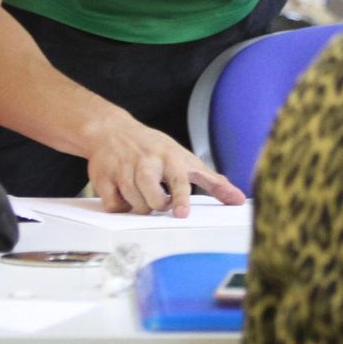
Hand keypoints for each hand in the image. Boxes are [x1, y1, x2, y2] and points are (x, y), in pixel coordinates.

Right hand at [83, 113, 245, 216]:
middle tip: (159, 197)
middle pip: (153, 201)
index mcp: (169, 158)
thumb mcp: (186, 159)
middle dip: (158, 205)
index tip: (181, 213)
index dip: (180, 198)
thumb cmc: (154, 148)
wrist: (111, 130)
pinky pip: (114, 206)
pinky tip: (125, 193)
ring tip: (142, 191)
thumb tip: (239, 199)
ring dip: (141, 205)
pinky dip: (121, 206)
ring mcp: (123, 170)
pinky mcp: (103, 178)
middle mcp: (146, 163)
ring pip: (135, 206)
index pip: (177, 180)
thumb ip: (213, 182)